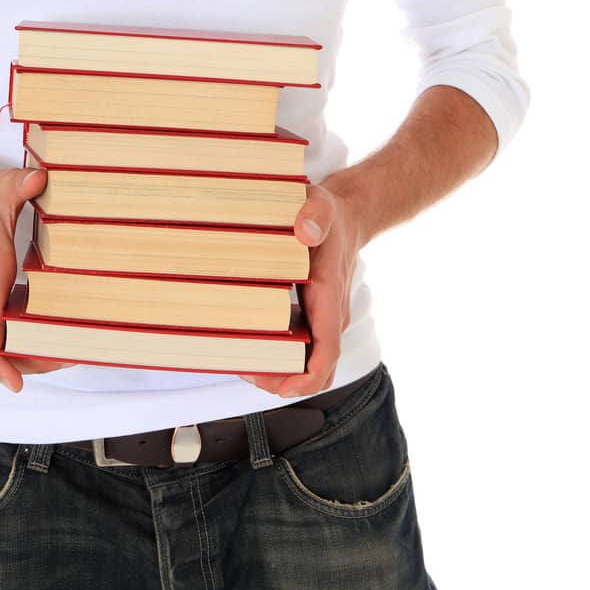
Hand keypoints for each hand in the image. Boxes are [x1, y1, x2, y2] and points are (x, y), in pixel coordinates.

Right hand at [0, 163, 75, 392]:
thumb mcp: (2, 190)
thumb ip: (23, 185)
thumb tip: (41, 177)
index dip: (0, 364)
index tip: (16, 384)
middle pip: (2, 348)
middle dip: (35, 360)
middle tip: (74, 356)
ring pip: (4, 341)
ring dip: (33, 349)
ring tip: (71, 347)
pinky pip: (5, 328)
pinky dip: (27, 334)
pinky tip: (55, 328)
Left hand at [237, 179, 362, 397]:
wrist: (348, 217)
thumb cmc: (330, 213)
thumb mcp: (321, 204)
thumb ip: (315, 215)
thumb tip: (305, 231)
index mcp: (331, 295)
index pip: (328, 350)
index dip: (307, 377)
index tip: (281, 385)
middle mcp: (331, 314)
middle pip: (316, 367)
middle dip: (284, 380)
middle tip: (245, 371)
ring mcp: (324, 317)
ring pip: (309, 360)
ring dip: (279, 369)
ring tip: (241, 360)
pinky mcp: (315, 314)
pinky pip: (303, 346)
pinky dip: (280, 352)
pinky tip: (251, 341)